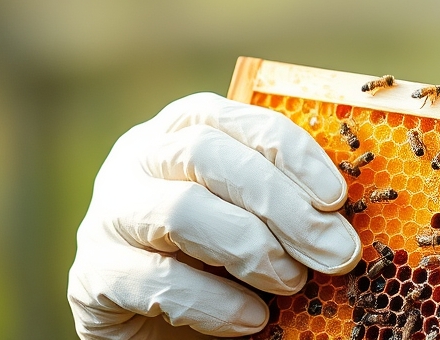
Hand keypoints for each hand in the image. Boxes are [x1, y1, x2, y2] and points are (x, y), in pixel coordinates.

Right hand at [68, 93, 361, 338]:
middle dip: (283, 207)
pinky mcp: (92, 275)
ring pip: (180, 211)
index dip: (294, 154)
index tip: (336, 198)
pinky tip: (252, 319)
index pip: (242, 120)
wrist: (160, 327)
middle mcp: (139, 157)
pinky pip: (155, 279)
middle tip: (335, 253)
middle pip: (210, 157)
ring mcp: (108, 213)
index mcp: (187, 128)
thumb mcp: (261, 218)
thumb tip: (348, 219)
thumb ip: (291, 202)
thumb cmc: (224, 258)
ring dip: (250, 249)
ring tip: (293, 284)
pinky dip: (213, 302)